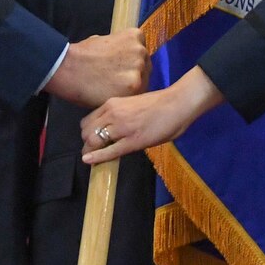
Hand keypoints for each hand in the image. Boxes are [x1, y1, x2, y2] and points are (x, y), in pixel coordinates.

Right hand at [44, 29, 147, 108]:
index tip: (121, 71)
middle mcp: (141, 51)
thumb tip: (125, 55)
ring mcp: (139, 69)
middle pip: (146, 69)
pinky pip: (135, 96)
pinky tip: (111, 94)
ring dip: (130, 89)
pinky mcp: (134, 86)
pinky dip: (125, 98)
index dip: (132, 65)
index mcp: (135, 36)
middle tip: (115, 82)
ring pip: (143, 84)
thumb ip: (121, 47)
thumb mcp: (105, 40)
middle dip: (133, 76)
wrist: (68, 67)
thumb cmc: (82, 54)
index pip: (143, 55)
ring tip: (111, 89)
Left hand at [81, 67, 223, 162]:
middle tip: (92, 151)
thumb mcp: (133, 104)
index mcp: (113, 104)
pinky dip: (97, 157)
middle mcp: (113, 114)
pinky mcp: (132, 141)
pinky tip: (89, 162)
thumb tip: (114, 127)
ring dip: (91, 151)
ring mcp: (121, 128)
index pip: (88, 120)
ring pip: (94, 141)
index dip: (87, 132)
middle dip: (87, 143)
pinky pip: (109, 152)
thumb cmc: (161, 103)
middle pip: (86, 132)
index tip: (91, 140)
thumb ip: (120, 114)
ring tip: (94, 158)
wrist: (178, 103)